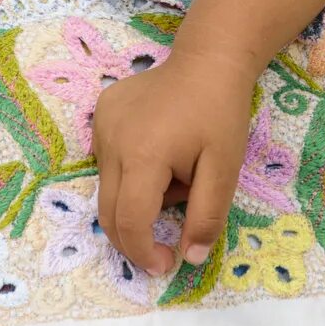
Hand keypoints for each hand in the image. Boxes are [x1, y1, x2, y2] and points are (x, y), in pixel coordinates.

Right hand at [91, 46, 259, 278]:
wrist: (208, 61)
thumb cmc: (220, 114)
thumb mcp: (225, 170)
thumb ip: (206, 217)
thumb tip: (189, 258)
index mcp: (142, 155)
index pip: (130, 222)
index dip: (144, 252)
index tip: (166, 264)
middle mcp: (111, 141)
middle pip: (109, 212)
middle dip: (135, 238)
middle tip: (164, 248)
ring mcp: (100, 125)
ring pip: (108, 188)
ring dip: (136, 200)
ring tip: (175, 179)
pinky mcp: (99, 114)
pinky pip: (107, 162)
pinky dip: (130, 174)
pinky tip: (159, 152)